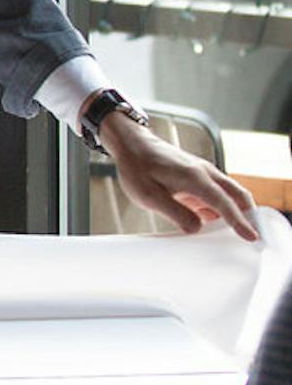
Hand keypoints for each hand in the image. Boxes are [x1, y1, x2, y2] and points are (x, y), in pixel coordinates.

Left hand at [102, 112, 259, 240]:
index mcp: (194, 177)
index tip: (251, 237)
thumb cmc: (137, 167)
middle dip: (250, 217)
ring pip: (230, 196)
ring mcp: (204, 175)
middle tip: (253, 239)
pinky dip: (222, 209)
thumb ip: (174, 212)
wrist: (131, 144)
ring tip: (235, 238)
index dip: (238, 221)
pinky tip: (214, 225)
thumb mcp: (148, 195)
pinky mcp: (199, 179)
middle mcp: (205, 173)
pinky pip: (218, 195)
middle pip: (238, 196)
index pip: (223, 202)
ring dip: (236, 213)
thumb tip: (197, 228)